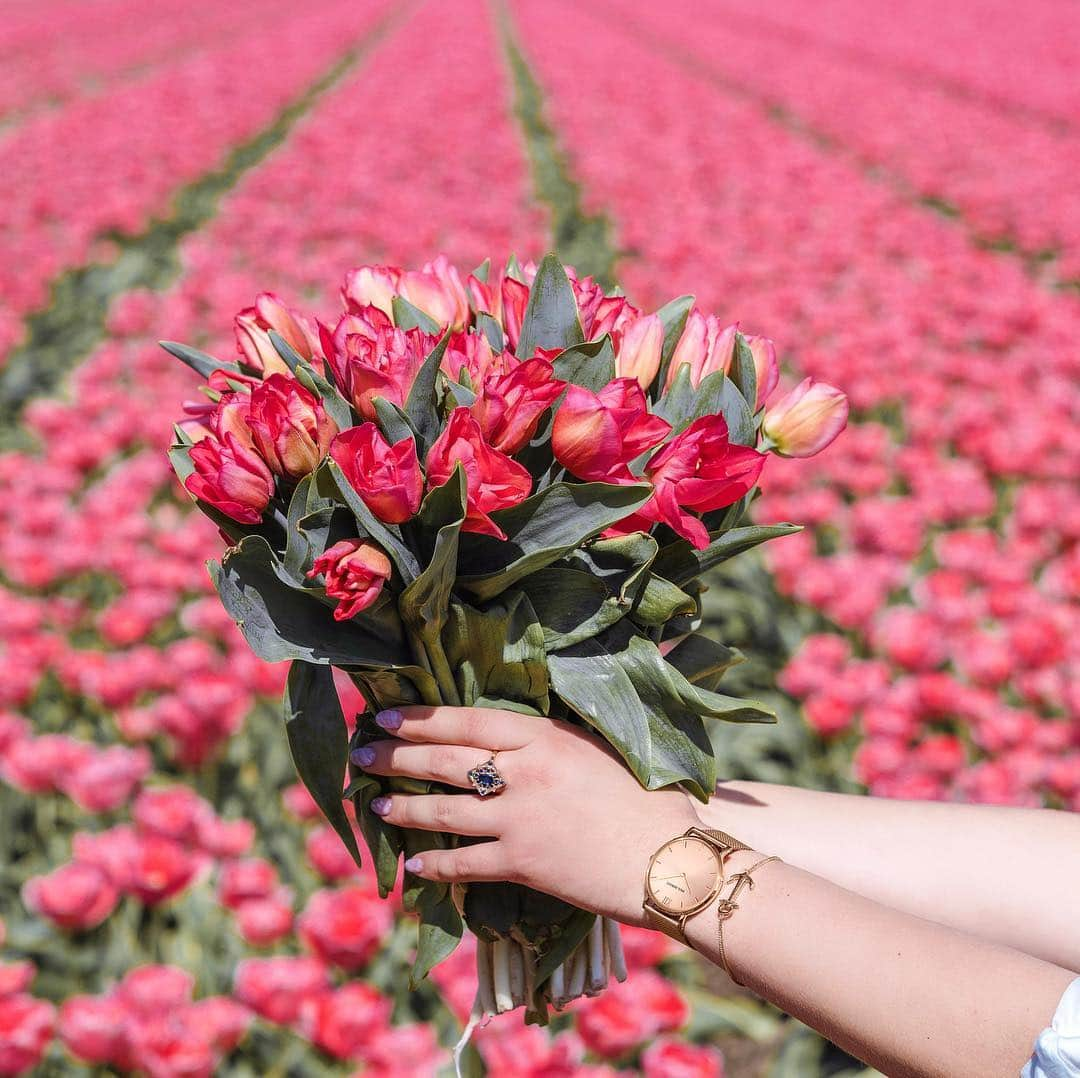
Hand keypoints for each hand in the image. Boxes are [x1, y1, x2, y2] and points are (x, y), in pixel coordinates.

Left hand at [352, 705, 701, 925]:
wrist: (668, 857)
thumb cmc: (645, 797)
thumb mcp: (594, 749)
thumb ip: (547, 741)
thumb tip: (507, 735)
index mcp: (542, 735)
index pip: (466, 719)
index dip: (421, 718)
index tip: (389, 715)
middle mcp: (522, 771)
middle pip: (444, 759)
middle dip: (396, 755)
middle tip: (364, 751)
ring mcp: (518, 817)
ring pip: (443, 808)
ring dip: (404, 805)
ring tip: (377, 801)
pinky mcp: (521, 862)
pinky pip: (464, 862)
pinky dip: (435, 864)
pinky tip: (415, 865)